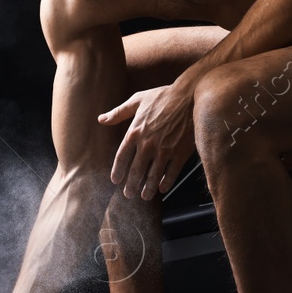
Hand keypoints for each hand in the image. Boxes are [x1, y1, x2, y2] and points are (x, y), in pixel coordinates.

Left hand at [100, 82, 196, 199]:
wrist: (190, 96)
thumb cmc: (164, 96)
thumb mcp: (138, 100)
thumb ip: (119, 112)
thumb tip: (101, 119)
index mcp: (135, 132)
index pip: (121, 157)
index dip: (118, 171)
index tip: (116, 180)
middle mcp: (147, 144)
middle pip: (136, 170)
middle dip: (131, 185)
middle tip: (128, 194)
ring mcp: (164, 150)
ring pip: (153, 175)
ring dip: (147, 188)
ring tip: (144, 196)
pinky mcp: (180, 153)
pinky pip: (171, 172)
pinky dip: (166, 182)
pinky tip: (162, 188)